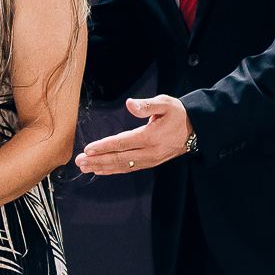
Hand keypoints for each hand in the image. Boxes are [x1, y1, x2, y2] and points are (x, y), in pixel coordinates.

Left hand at [75, 95, 190, 173]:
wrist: (196, 130)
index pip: (122, 143)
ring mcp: (150, 160)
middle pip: (119, 158)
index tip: (88, 149)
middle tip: (79, 162)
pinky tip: (101, 171)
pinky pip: (129, 168)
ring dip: (102, 167)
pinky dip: (113, 170)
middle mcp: (149, 152)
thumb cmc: (178, 114)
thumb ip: (147, 105)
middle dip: (97, 160)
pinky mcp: (150, 163)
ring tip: (85, 168)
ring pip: (122, 166)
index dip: (103, 147)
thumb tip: (130, 104)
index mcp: (151, 136)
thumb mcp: (166, 103)